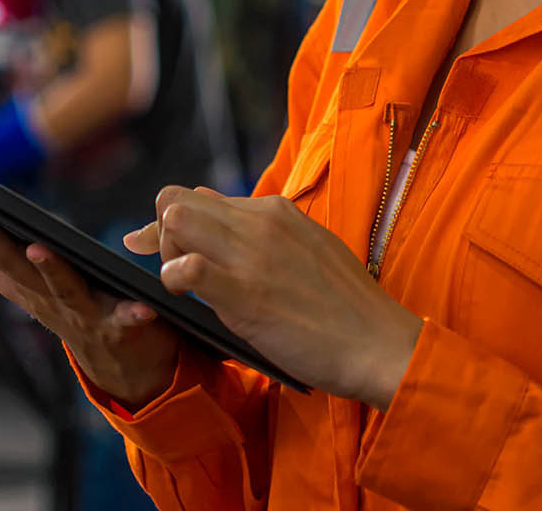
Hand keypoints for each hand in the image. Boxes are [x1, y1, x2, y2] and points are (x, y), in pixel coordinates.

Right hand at [0, 173, 182, 409]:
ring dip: (46, 270)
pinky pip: (125, 320)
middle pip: (3, 259)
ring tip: (36, 248)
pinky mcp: (117, 328)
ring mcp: (76, 314)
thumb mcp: (19, 276)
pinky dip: (131, 315)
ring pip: (59, 289)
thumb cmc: (69, 305)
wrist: (123, 365)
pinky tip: (142, 308)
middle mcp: (37, 297)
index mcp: (14, 280)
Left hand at [125, 187, 422, 409]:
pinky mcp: (247, 293)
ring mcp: (252, 255)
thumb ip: (261, 230)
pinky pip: (188, 268)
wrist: (379, 343)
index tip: (170, 252)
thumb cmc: (345, 305)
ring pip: (175, 221)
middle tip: (178, 272)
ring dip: (165, 254)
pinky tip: (182, 296)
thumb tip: (211, 210)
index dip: (174, 226)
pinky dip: (173, 279)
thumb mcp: (308, 247)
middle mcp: (260, 222)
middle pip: (175, 201)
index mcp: (275, 210)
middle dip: (162, 236)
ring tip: (184, 287)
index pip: (198, 197)